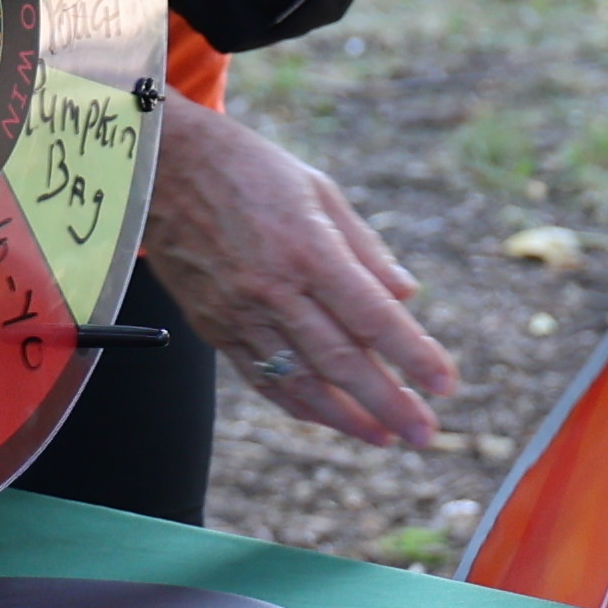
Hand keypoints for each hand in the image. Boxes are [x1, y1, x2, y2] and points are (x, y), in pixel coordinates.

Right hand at [141, 99, 457, 449]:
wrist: (162, 169)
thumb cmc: (249, 170)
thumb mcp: (319, 190)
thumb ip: (365, 248)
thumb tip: (406, 295)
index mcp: (307, 248)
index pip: (372, 316)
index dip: (413, 354)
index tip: (446, 384)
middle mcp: (273, 288)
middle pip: (340, 360)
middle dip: (388, 403)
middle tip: (424, 433)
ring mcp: (239, 313)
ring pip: (300, 380)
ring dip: (346, 417)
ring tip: (384, 438)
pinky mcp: (213, 326)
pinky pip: (260, 377)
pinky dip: (298, 404)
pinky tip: (328, 418)